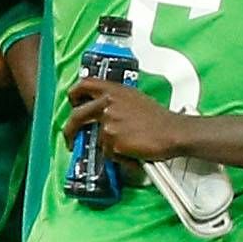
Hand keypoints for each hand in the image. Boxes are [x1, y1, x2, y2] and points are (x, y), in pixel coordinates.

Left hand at [65, 71, 187, 160]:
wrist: (173, 132)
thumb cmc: (158, 118)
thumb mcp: (134, 99)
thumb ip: (114, 100)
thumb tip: (100, 110)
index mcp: (113, 90)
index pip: (83, 85)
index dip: (74, 95)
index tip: (74, 104)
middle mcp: (107, 104)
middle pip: (77, 116)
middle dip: (70, 130)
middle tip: (70, 139)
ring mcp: (108, 123)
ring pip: (97, 139)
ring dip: (107, 145)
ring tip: (125, 146)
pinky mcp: (112, 141)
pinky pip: (108, 152)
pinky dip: (118, 156)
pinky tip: (131, 152)